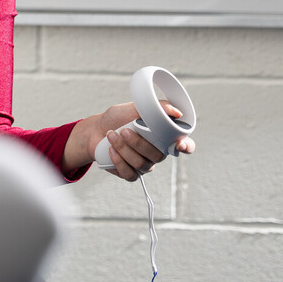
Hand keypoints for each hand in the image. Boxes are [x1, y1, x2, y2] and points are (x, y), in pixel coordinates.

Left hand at [65, 101, 194, 180]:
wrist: (95, 129)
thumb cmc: (117, 118)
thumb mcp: (134, 107)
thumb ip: (156, 108)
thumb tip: (176, 112)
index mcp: (163, 137)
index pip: (185, 145)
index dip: (187, 146)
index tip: (179, 144)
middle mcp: (156, 152)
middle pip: (158, 156)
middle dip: (139, 143)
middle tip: (124, 131)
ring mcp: (144, 165)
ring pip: (142, 165)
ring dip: (124, 149)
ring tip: (112, 135)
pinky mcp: (130, 173)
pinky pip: (130, 174)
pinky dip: (118, 161)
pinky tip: (111, 150)